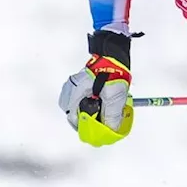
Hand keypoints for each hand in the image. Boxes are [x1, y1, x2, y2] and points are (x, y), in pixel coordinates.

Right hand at [58, 31, 133, 146]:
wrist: (115, 54)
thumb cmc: (113, 71)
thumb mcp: (115, 95)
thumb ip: (112, 114)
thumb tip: (111, 130)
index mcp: (75, 91)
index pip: (73, 117)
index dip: (83, 127)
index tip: (94, 133)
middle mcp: (71, 88)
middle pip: (73, 113)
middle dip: (85, 121)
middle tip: (98, 125)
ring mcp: (74, 85)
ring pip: (76, 107)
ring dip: (87, 113)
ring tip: (101, 115)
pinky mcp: (80, 83)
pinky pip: (80, 99)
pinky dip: (88, 105)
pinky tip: (100, 106)